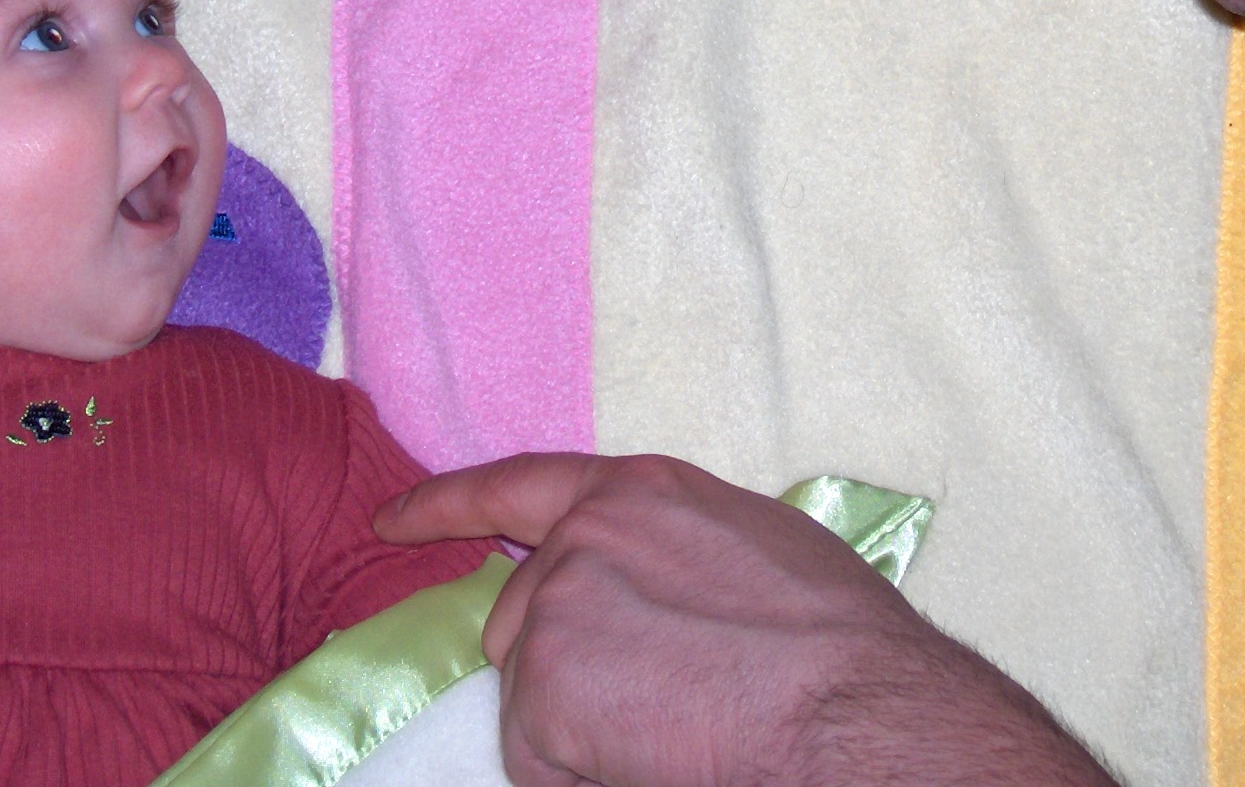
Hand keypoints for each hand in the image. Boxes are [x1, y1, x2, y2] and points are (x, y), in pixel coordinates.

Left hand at [378, 452, 1113, 786]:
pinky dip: (580, 778)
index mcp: (641, 492)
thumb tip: (650, 588)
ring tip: (675, 730)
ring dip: (579, 730)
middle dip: (564, 669)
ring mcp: (556, 609)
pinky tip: (652, 762)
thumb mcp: (755, 548)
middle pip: (522, 621)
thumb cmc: (839, 644)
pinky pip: (538, 763)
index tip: (391, 523)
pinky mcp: (542, 689)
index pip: (519, 486)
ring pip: (531, 698)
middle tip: (661, 700)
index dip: (446, 506)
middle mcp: (584, 536)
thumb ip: (672, 550)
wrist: (852, 712)